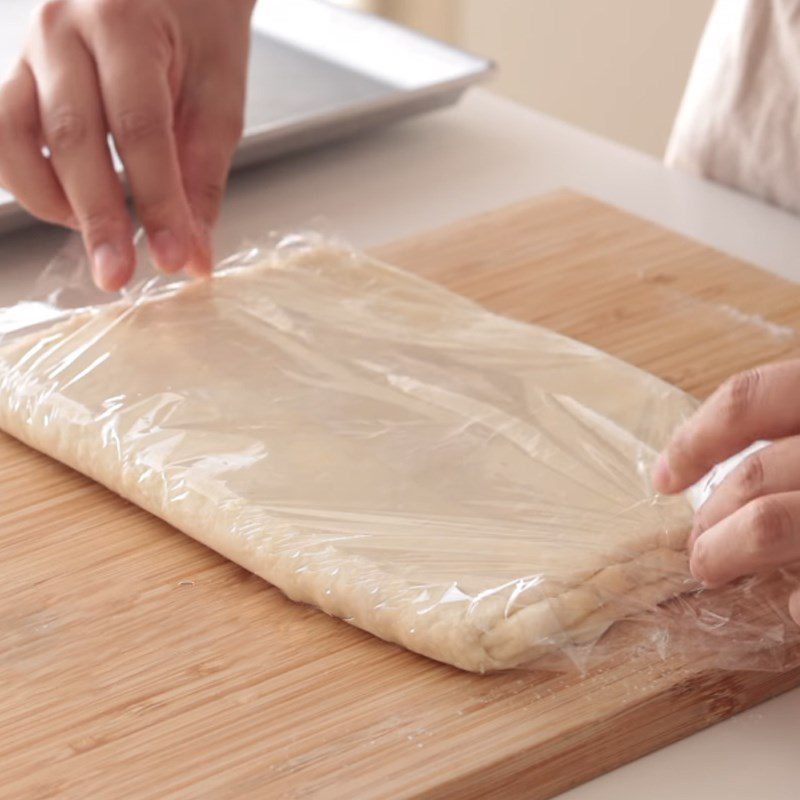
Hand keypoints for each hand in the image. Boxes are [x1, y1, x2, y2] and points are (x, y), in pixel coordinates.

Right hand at [0, 0, 254, 289]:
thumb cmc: (199, 23)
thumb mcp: (220, 94)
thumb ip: (203, 176)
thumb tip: (194, 254)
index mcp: (126, 22)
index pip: (140, 129)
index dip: (156, 202)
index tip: (175, 258)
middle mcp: (64, 28)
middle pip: (73, 137)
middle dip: (98, 218)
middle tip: (118, 276)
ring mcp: (30, 47)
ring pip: (15, 136)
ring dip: (53, 202)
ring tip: (98, 238)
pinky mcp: (18, 70)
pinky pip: (1, 132)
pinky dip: (27, 179)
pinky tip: (67, 207)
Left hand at [653, 360, 799, 622]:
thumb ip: (790, 439)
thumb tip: (722, 486)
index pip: (752, 399)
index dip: (697, 439)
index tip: (664, 479)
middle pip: (756, 473)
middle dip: (712, 515)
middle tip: (696, 545)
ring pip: (772, 526)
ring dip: (729, 553)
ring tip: (711, 568)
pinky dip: (797, 600)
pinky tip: (792, 606)